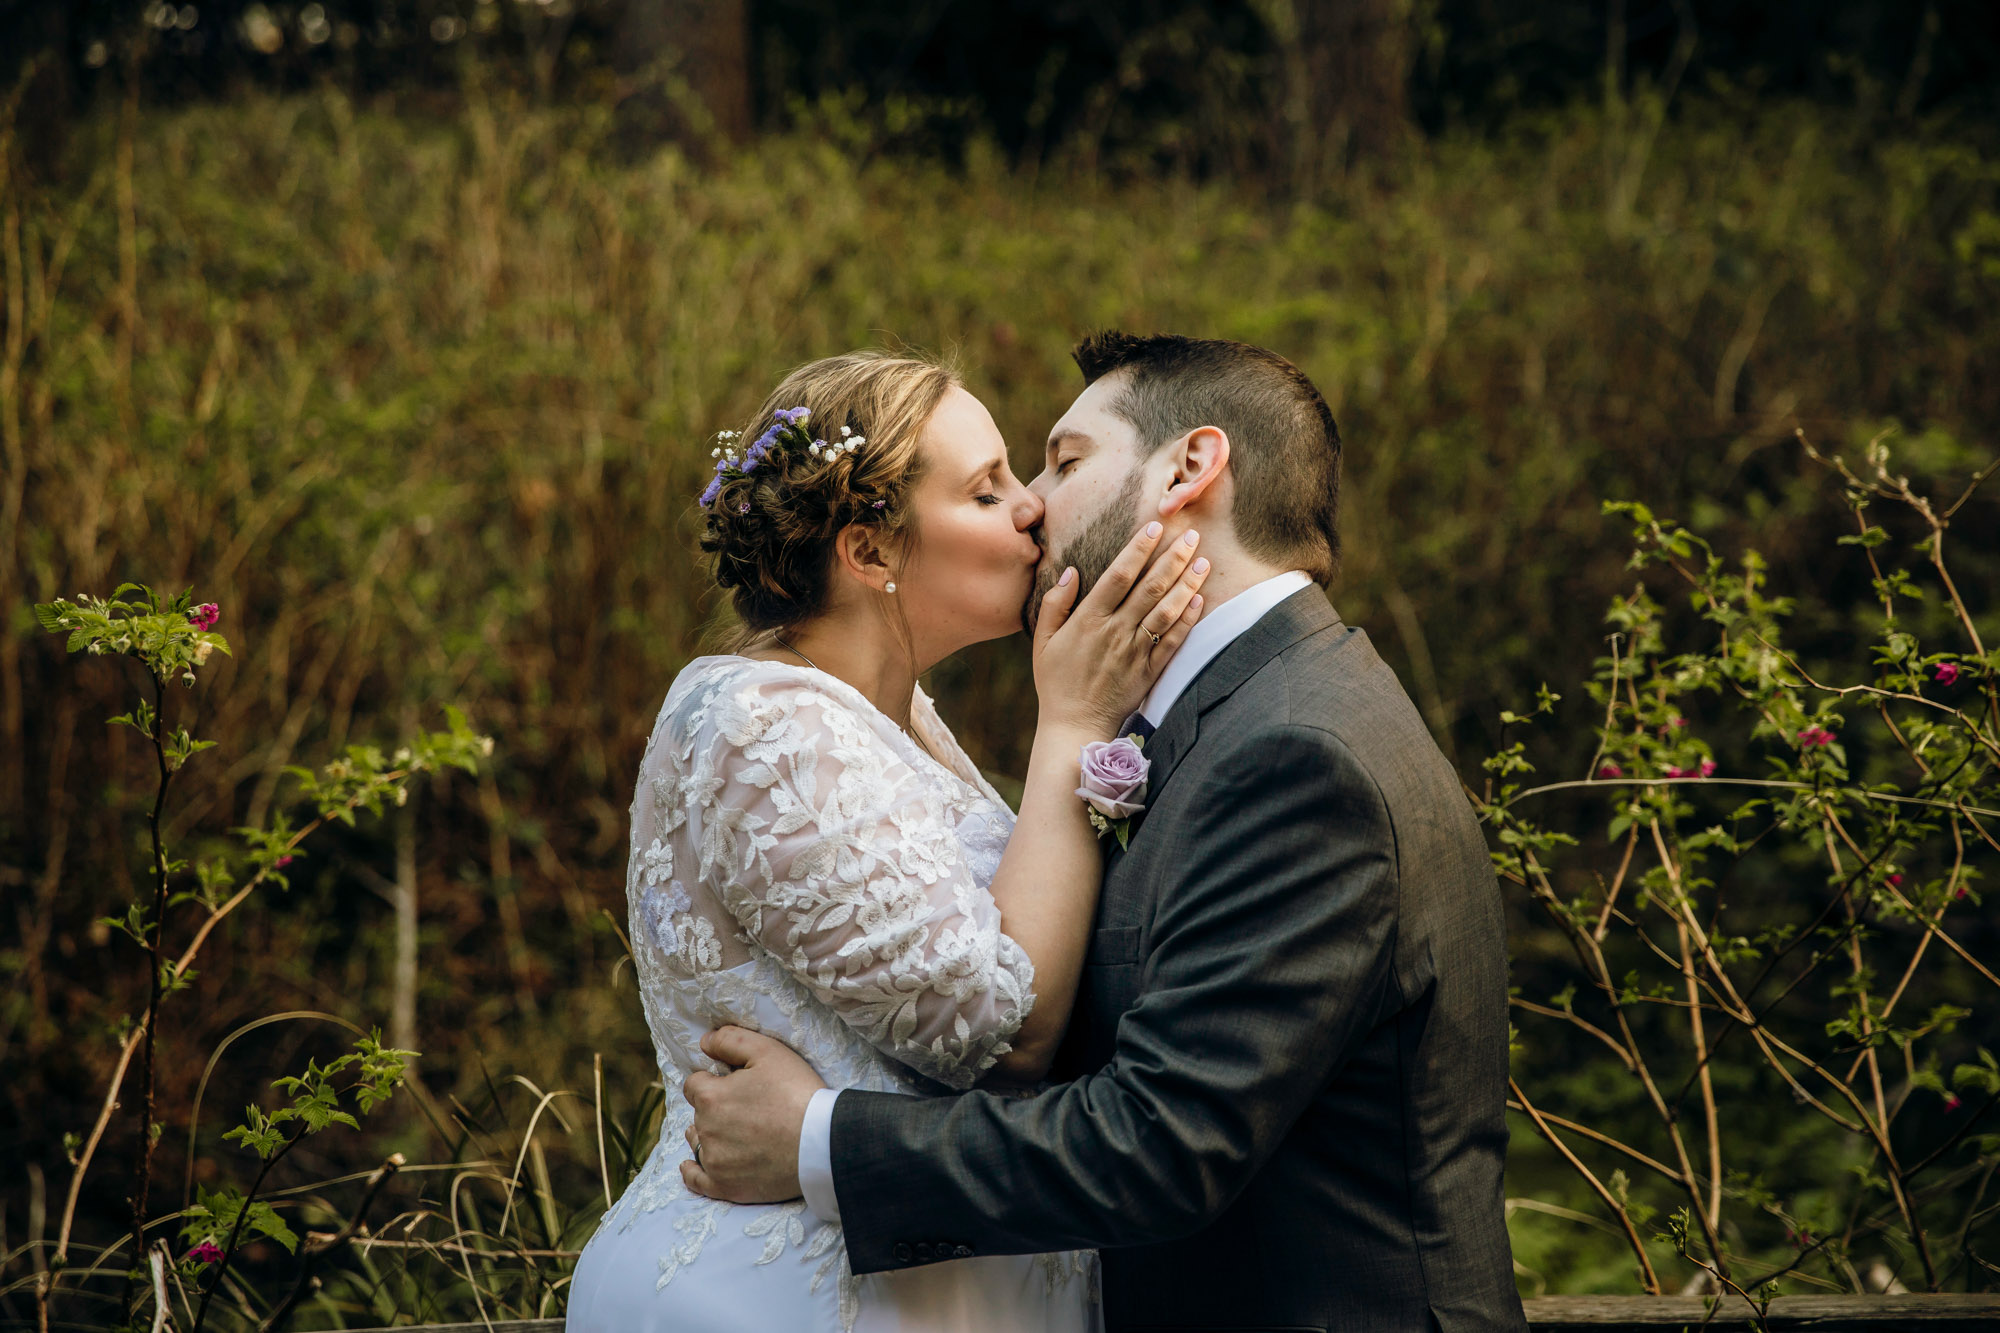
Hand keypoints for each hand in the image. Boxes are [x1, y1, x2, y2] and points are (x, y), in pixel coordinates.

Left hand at [680, 1025, 826, 1203]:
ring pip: (697, 1142)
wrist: (822, 1142)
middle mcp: (706, 1131)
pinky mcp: (726, 1186)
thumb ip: (730, 1040)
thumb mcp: (768, 1051)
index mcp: (711, 1098)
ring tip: (730, 1132)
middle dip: (713, 1107)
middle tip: (745, 1108)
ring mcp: (714, 1162)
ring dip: (705, 1134)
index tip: (733, 1084)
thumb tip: (704, 1041)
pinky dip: (692, 1172)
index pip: (694, 1084)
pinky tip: (689, 1166)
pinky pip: (697, 1181)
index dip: (712, 1081)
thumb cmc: (796, 1093)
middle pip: (698, 1114)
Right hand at [1032, 522, 1209, 735]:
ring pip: (1166, 611)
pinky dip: (1188, 620)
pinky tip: (1199, 599)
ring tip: (1203, 560)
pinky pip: (1173, 641)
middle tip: (1192, 534)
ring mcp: (1135, 652)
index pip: (1118, 575)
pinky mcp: (1149, 671)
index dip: (1139, 549)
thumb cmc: (1056, 681)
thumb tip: (1072, 571)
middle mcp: (1115, 632)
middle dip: (1173, 557)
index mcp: (1088, 620)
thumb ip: (1055, 603)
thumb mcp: (1043, 640)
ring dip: (1187, 583)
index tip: (1155, 527)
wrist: (1074, 726)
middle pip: (1150, 588)